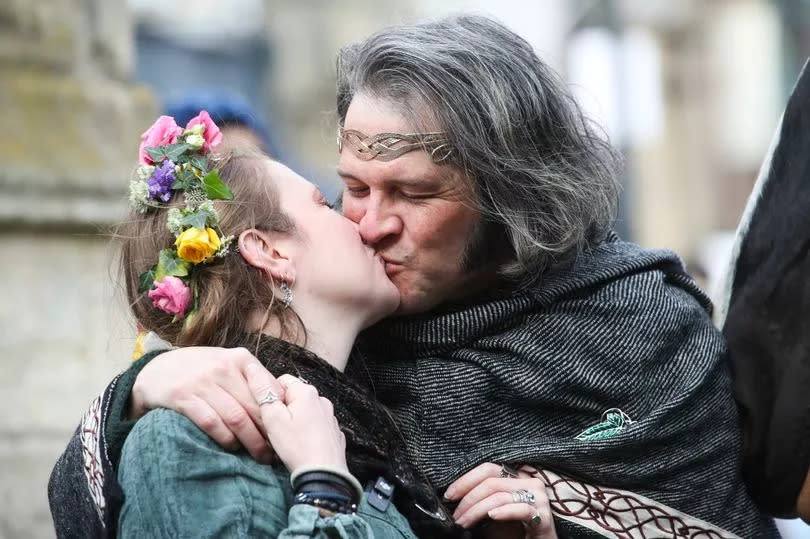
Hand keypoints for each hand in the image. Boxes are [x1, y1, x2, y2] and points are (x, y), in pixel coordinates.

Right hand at [131, 346, 282, 463]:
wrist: (156, 370)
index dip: (281, 415)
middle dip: (269, 433)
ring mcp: (202, 381)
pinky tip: (232, 448)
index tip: (288, 433)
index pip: (269, 390)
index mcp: (240, 359)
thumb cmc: (201, 370)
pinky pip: (211, 423)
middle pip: (255, 406)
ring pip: (236, 418)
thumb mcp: (227, 364)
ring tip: (260, 456)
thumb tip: (284, 402)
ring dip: (251, 442)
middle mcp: (223, 367)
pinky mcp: (182, 396)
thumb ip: (252, 379)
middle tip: (277, 452)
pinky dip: (225, 438)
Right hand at [246, 369, 347, 474]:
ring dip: (296, 421)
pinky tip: (302, 446)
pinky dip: (308, 432)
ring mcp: (330, 416)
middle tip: (275, 429)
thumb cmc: (296, 446)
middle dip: (283, 409)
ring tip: (288, 440)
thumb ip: (262, 392)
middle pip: (294, 397)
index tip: (266, 414)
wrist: (324, 475)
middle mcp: (322, 399)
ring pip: (305, 412)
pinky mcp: (334, 432)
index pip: (281, 381)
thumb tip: (252, 368)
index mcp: (306, 391)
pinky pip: (316, 426)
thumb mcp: (273, 418)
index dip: (269, 396)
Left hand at [445, 463, 556, 538]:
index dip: (466, 480)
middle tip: (456, 515)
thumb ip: (481, 502)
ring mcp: (539, 499)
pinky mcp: (544, 517)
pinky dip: (504, 511)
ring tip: (465, 522)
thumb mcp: (494, 513)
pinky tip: (491, 516)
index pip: (488, 469)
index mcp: (518, 477)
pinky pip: (521, 509)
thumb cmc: (515, 532)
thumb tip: (455, 499)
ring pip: (500, 496)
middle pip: (491, 482)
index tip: (449, 495)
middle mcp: (530, 483)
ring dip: (477, 510)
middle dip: (468, 499)